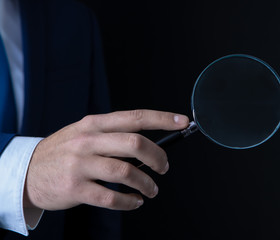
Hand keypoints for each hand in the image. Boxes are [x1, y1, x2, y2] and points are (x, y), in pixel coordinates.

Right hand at [23, 110, 188, 210]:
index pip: (136, 117)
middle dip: (158, 157)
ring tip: (151, 190)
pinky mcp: (75, 188)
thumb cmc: (64, 152)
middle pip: (135, 144)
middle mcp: (88, 140)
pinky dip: (129, 202)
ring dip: (147, 183)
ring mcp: (81, 164)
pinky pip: (111, 197)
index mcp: (95, 124)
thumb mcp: (85, 134)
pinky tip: (134, 201)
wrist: (25, 172)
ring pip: (127, 172)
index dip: (163, 119)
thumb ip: (113, 136)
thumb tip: (151, 147)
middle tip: (164, 168)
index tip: (183, 122)